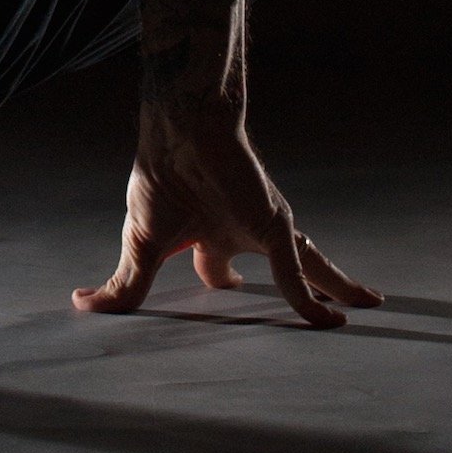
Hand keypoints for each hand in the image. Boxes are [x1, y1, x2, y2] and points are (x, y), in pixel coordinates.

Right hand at [73, 118, 381, 327]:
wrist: (179, 131)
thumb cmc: (159, 179)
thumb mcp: (141, 244)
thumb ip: (126, 285)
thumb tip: (83, 308)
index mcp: (207, 234)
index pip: (217, 271)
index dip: (224, 287)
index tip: (231, 295)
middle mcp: (242, 231)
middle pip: (279, 268)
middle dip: (298, 288)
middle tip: (319, 310)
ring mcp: (265, 228)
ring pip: (310, 266)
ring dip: (334, 286)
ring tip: (367, 302)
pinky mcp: (276, 226)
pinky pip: (298, 272)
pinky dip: (312, 300)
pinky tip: (331, 321)